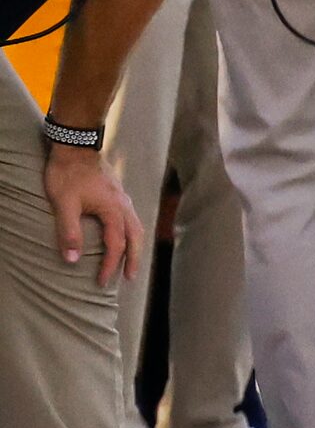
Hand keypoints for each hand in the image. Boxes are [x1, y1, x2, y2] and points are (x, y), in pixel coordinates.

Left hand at [45, 144, 140, 285]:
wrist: (76, 146)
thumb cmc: (68, 174)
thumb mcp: (64, 205)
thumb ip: (69, 232)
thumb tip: (72, 260)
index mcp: (113, 210)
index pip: (116, 245)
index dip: (110, 265)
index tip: (102, 282)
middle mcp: (123, 205)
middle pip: (135, 237)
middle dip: (133, 259)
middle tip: (130, 278)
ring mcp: (123, 198)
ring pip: (137, 226)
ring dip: (135, 246)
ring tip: (131, 260)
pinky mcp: (118, 194)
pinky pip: (132, 218)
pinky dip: (132, 232)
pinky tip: (124, 234)